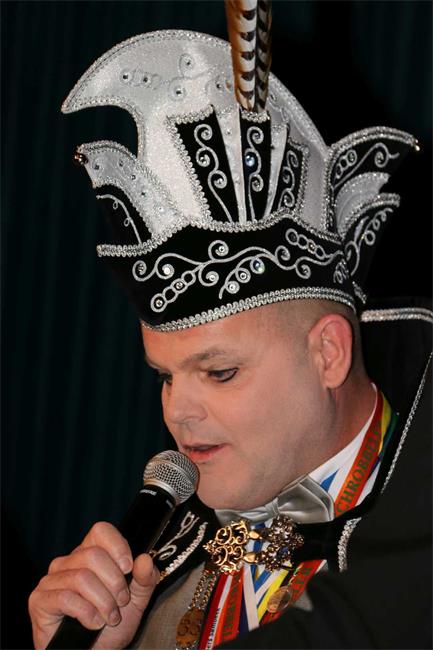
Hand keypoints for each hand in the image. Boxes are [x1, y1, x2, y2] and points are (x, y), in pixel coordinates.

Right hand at [28, 522, 159, 649]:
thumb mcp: (136, 602)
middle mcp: (68, 562)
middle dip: (114, 582)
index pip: (100, 531)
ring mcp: (51, 580)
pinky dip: (87, 614)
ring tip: (109, 618)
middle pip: (93, 555)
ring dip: (103, 602)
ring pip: (82, 577)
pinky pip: (66, 598)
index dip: (117, 546)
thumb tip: (145, 559)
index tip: (128, 568)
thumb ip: (145, 579)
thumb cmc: (111, 627)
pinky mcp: (39, 600)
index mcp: (89, 554)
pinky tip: (93, 624)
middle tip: (121, 602)